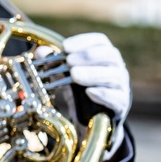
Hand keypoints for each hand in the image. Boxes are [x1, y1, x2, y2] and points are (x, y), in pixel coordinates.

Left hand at [64, 32, 130, 156]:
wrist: (90, 120)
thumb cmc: (78, 91)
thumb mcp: (63, 75)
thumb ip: (53, 62)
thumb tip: (40, 51)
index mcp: (103, 55)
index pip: (100, 41)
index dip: (83, 41)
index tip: (65, 47)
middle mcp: (116, 68)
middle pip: (110, 55)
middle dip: (87, 56)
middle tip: (69, 62)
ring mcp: (121, 86)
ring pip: (115, 76)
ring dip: (93, 74)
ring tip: (75, 75)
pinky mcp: (121, 105)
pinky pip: (117, 98)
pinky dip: (104, 94)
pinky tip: (89, 92)